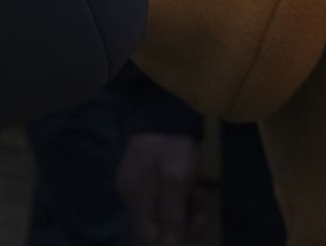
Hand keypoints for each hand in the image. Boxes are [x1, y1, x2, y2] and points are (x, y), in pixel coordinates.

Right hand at [116, 130, 198, 245]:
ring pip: (161, 217)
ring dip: (184, 217)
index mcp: (135, 198)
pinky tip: (194, 193)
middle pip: (155, 231)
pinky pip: (162, 202)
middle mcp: (131, 195)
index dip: (171, 245)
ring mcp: (137, 185)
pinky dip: (179, 203)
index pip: (148, 240)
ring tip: (202, 202)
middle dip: (182, 230)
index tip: (193, 233)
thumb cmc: (172, 143)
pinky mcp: (146, 176)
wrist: (165, 103)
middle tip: (202, 214)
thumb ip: (172, 217)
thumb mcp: (176, 180)